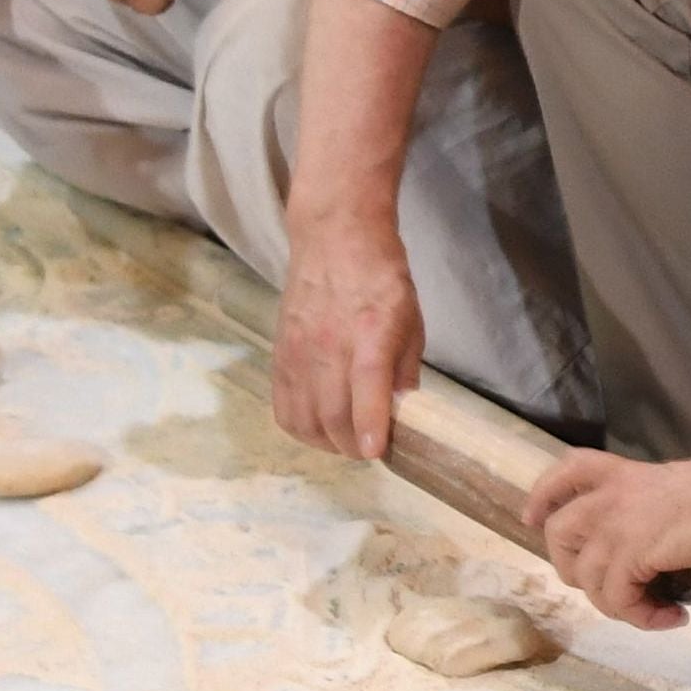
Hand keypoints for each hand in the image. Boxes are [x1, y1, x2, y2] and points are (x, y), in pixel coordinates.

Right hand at [271, 211, 424, 457]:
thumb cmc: (380, 279)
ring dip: (328, 442)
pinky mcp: (280, 356)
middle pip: (333, 415)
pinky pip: (284, 409)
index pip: (367, 385)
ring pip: (306, 420)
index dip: (371, 425)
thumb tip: (404, 415)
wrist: (333, 239)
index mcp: (371, 331)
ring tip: (347, 438)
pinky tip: (320, 426)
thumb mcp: (411, 320)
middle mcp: (330, 343)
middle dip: (355, 446)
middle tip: (371, 447)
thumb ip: (405, 370)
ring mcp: (299, 351)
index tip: (377, 451)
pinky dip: (303, 429)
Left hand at [522, 451, 690, 627]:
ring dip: (617, 605)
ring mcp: (618, 524)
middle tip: (612, 586)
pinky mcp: (634, 553)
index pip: (566, 472)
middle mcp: (610, 497)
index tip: (533, 518)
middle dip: (576, 569)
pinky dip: (642, 617)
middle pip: (559, 534)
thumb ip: (649, 512)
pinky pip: (618, 599)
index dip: (542, 497)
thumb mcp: (675, 492)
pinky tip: (672, 618)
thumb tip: (653, 552)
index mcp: (622, 474)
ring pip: (586, 578)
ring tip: (654, 611)